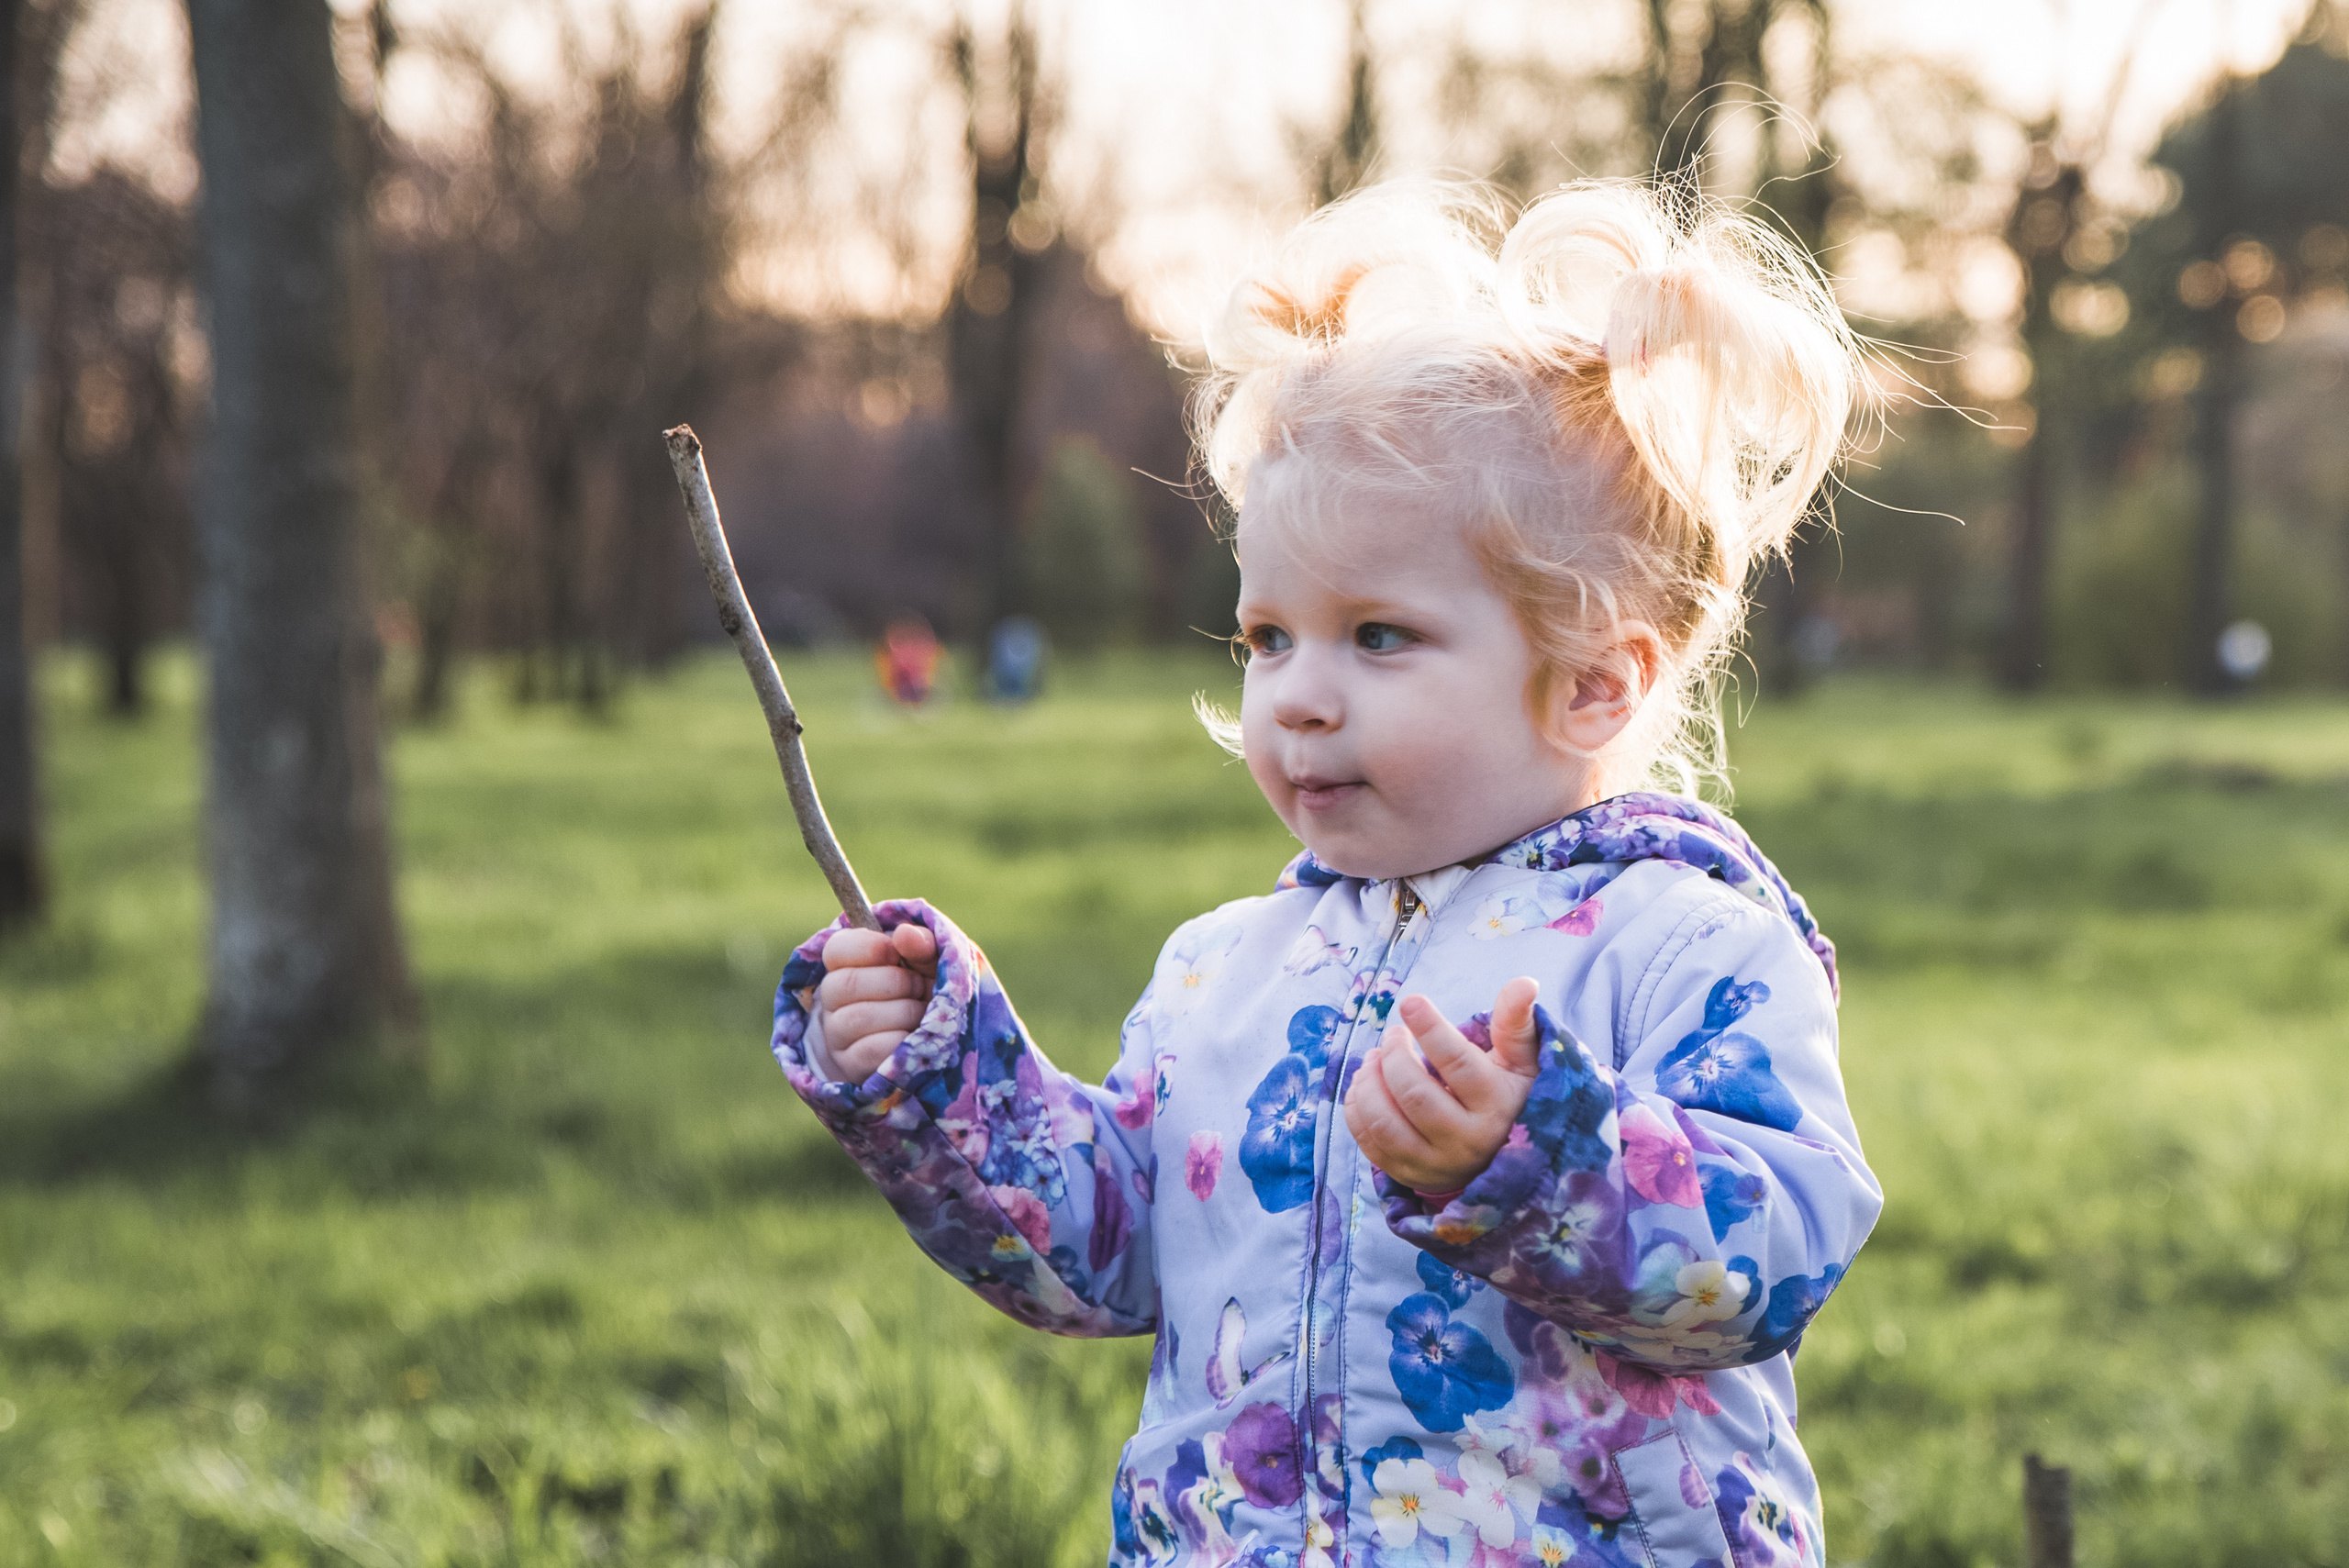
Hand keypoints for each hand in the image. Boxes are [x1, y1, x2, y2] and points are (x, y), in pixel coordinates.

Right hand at [813, 922, 938, 1080]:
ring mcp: (837, 1034)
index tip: (896, 953)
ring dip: (904, 1012)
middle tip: (919, 987)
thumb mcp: (930, 963)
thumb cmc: (925, 992)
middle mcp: (832, 998)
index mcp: (847, 964)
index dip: (869, 947)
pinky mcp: (850, 1065)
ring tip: (921, 1014)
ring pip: (858, 1018)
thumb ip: (923, 944)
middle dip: (896, 982)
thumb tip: (905, 934)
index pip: (837, 949)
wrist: (928, 1042)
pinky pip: (870, 1051)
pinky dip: (900, 1042)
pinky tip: (914, 1038)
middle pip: (846, 983)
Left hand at [1344, 978, 1542, 1195]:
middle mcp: (1467, 1141)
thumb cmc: (1505, 1094)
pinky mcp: (1406, 1174)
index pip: (1458, 1064)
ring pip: (1384, 1121)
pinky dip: (1357, 1106)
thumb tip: (1525, 982)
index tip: (1411, 1002)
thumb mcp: (1520, 1062)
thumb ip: (1516, 1023)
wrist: (1495, 1157)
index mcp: (1496, 1107)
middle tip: (1393, 1035)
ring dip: (1369, 1081)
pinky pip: (1367, 1141)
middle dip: (1394, 1055)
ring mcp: (1434, 1163)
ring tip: (1374, 1058)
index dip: (1431, 1029)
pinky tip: (1367, 1083)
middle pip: (1414, 1093)